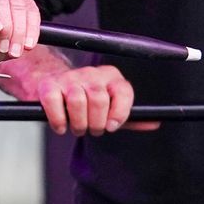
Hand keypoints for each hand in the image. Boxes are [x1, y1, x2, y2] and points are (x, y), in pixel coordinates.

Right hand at [11, 61, 154, 135]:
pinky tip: (61, 126)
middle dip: (95, 123)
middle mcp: (90, 73)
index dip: (120, 112)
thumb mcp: (110, 106)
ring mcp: (68, 78)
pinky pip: (54, 104)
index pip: (123, 91)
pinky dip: (58, 121)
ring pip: (77, 102)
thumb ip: (130, 117)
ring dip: (78, 124)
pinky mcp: (49, 85)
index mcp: (110, 76)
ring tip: (77, 128)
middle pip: (99, 100)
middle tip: (91, 129)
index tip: (112, 127)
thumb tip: (155, 123)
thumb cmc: (84, 99)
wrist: (51, 84)